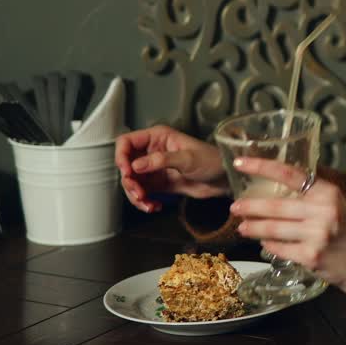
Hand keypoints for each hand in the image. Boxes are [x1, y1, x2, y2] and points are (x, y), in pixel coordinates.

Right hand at [114, 125, 228, 212]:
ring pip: (131, 181)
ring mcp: (153, 168)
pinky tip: (153, 206)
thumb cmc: (211, 160)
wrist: (224, 180)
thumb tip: (136, 165)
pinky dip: (143, 202)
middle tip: (139, 193)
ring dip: (134, 195)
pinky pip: (142, 193)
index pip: (126, 142)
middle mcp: (152, 151)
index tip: (127, 172)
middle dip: (129, 181)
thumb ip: (161, 160)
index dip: (121, 156)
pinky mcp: (158, 184)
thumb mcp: (187, 158)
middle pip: (125, 164)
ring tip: (147, 203)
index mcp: (157, 137)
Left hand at [229, 157, 345, 331]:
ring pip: (273, 229)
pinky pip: (279, 249)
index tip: (239, 163)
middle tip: (235, 207)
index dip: (261, 166)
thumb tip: (275, 187)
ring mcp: (317, 234)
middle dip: (249, 206)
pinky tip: (264, 244)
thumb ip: (311, 196)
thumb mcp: (336, 205)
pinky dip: (269, 246)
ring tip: (242, 228)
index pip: (289, 173)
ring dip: (253, 228)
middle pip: (275, 205)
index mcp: (328, 192)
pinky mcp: (311, 256)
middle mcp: (324, 210)